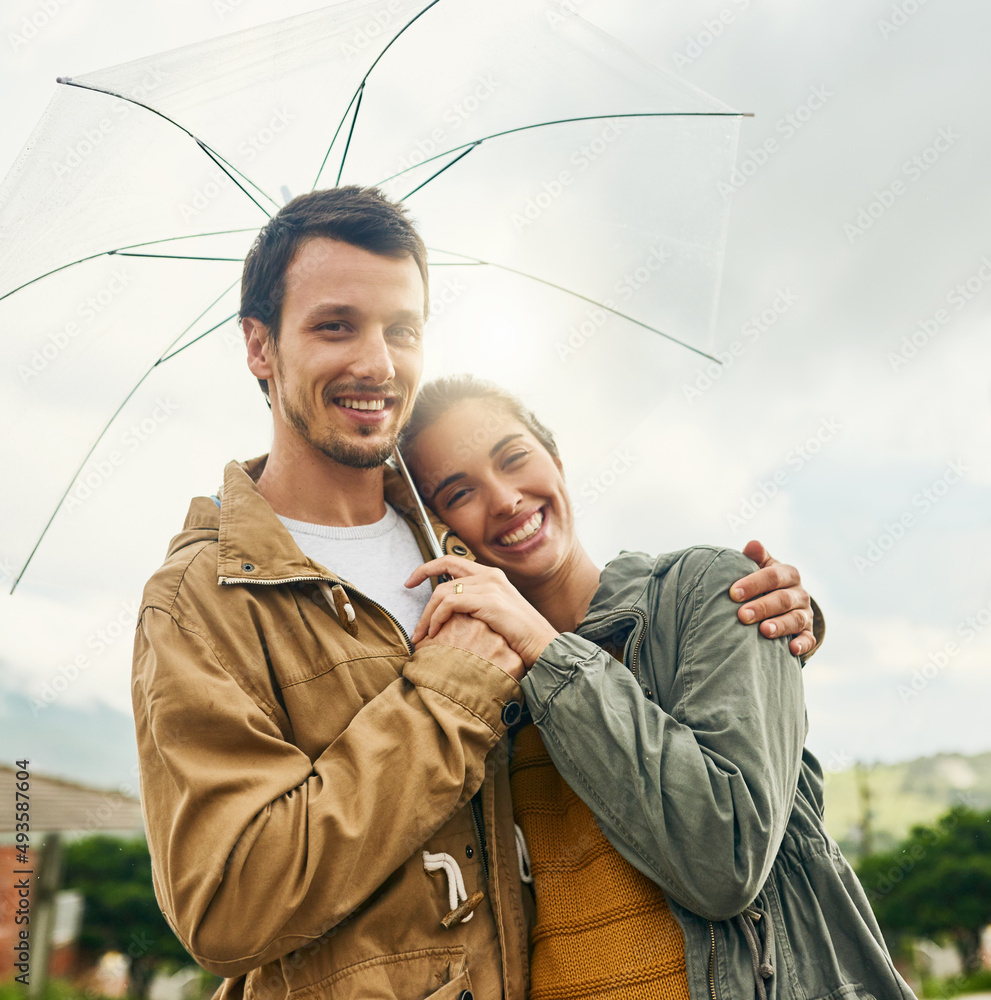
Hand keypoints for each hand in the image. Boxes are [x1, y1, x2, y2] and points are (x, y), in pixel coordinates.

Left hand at [407, 556, 558, 668]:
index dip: (428, 567)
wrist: (543, 645)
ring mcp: (490, 586)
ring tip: (423, 634)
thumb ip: (476, 606)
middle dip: (421, 582)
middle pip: (444, 570)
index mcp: (492, 575)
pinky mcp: (488, 601)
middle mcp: (490, 575)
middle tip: (410, 601)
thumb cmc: (520, 637)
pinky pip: (450, 602)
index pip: (452, 561)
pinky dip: (437, 617)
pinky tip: (435, 632)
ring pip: (443, 591)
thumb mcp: (496, 615)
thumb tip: (449, 614)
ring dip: (427, 614)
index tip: (411, 580)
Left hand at [731, 540, 816, 656]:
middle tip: (742, 615)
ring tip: (764, 631)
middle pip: (782, 599)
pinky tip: (791, 649)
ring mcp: (805, 614)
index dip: (753, 584)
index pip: (772, 576)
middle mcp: (800, 593)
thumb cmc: (764, 583)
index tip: (733, 593)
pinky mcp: (808, 632)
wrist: (783, 603)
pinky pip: (809, 639)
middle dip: (762, 607)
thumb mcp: (761, 567)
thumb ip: (756, 557)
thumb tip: (752, 545)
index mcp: (788, 574)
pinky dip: (802, 644)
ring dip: (780, 625)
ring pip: (796, 619)